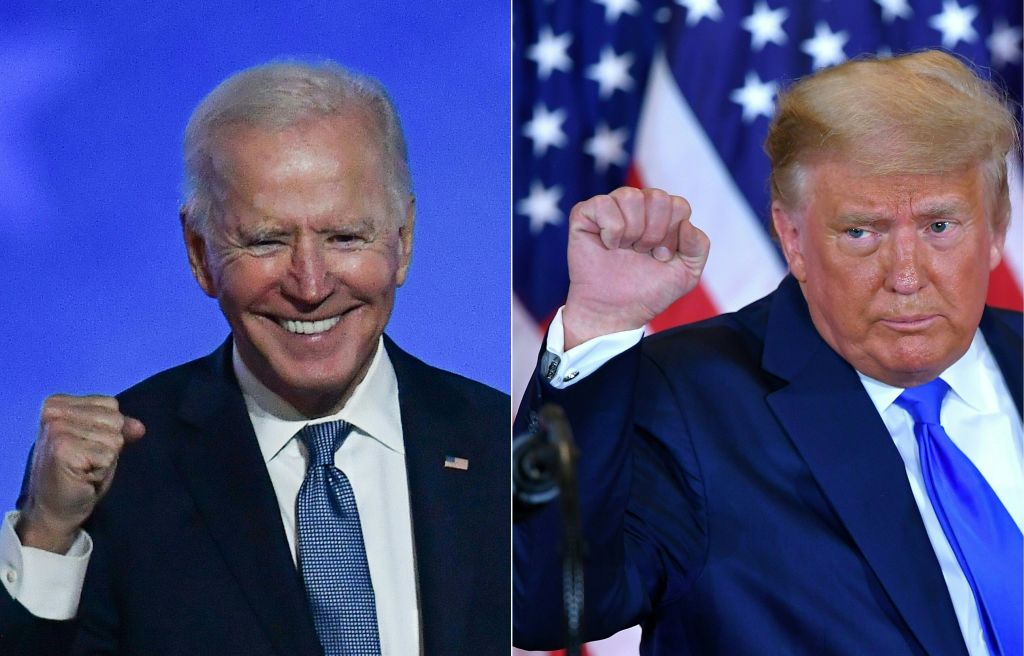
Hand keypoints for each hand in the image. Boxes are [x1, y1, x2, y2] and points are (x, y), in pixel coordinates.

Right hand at [16, 395, 144, 553]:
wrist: (54, 509)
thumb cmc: (77, 474)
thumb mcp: (99, 443)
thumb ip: (119, 428)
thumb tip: (139, 428)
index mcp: (57, 403)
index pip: (110, 404)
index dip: (107, 430)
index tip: (85, 446)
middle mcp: (54, 412)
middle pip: (115, 419)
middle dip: (108, 444)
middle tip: (86, 460)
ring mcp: (57, 430)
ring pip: (114, 438)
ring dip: (106, 458)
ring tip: (84, 468)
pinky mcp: (63, 450)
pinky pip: (109, 455)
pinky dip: (102, 470)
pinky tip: (83, 476)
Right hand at [563, 187, 709, 348]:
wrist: (614, 311)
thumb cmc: (647, 290)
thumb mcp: (687, 273)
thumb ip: (698, 246)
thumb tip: (687, 224)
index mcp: (662, 214)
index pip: (679, 205)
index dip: (672, 235)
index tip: (660, 257)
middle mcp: (637, 206)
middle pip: (657, 197)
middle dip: (654, 233)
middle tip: (642, 253)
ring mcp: (611, 207)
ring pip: (630, 196)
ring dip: (632, 231)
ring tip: (625, 250)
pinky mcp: (585, 214)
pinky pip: (603, 204)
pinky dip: (610, 230)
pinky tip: (608, 245)